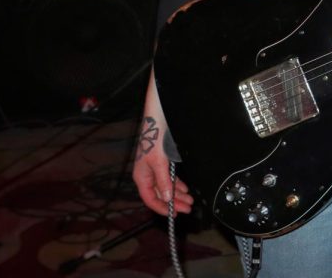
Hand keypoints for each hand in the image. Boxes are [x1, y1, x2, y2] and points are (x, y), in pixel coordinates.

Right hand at [132, 75, 192, 215]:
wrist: (157, 117)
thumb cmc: (154, 138)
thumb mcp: (159, 161)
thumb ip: (163, 181)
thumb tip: (167, 199)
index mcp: (141, 176)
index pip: (150, 199)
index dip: (162, 208)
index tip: (175, 214)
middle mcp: (146, 174)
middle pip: (159, 194)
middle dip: (174, 202)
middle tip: (189, 207)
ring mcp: (154, 167)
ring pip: (165, 186)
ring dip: (177, 194)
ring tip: (190, 200)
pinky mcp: (161, 161)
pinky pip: (168, 178)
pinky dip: (176, 184)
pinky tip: (184, 188)